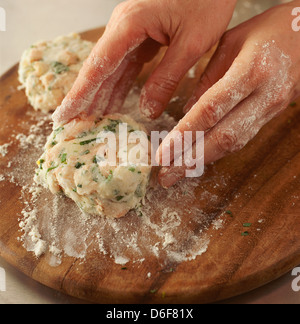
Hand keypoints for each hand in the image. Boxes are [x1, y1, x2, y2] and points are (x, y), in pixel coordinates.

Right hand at [52, 0, 236, 124]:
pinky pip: (126, 64)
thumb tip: (147, 111)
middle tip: (75, 124)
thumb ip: (167, 78)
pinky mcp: (142, 34)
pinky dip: (120, 84)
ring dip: (101, 94)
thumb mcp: (191, 43)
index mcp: (130, 25)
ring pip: (111, 69)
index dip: (80, 95)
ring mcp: (131, 30)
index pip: (98, 67)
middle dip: (86, 99)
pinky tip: (115, 101)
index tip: (64, 115)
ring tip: (92, 118)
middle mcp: (123, 27)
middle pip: (98, 69)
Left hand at [158, 1, 299, 187]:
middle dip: (190, 160)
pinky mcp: (272, 116)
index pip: (210, 111)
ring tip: (178, 172)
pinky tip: (200, 158)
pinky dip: (218, 151)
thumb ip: (207, 80)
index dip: (184, 136)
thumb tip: (186, 112)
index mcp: (251, 70)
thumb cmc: (268, 31)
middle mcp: (264, 96)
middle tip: (166, 176)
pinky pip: (242, 138)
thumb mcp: (231, 43)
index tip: (162, 154)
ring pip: (233, 143)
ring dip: (203, 161)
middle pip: (222, 137)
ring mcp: (271, 109)